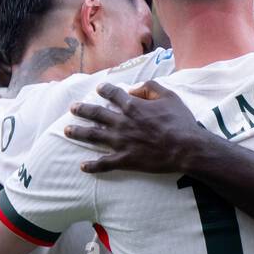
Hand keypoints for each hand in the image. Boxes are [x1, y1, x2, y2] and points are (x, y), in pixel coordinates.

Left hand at [68, 81, 211, 174]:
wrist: (186, 149)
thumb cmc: (181, 123)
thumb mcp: (170, 97)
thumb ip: (151, 87)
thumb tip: (134, 88)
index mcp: (133, 106)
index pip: (113, 94)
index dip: (105, 90)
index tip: (99, 89)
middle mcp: (122, 123)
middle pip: (96, 113)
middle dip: (82, 109)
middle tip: (73, 108)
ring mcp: (121, 142)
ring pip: (93, 136)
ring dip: (78, 132)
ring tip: (67, 130)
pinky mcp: (125, 160)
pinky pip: (104, 163)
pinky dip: (92, 166)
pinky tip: (82, 166)